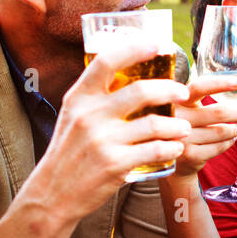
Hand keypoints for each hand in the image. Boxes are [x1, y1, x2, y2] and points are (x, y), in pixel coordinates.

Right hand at [38, 36, 191, 222]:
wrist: (53, 193)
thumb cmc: (69, 151)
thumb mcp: (73, 116)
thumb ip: (96, 96)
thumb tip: (129, 71)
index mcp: (79, 98)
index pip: (107, 61)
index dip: (135, 48)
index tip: (159, 44)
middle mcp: (89, 115)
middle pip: (141, 91)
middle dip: (170, 90)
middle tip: (183, 92)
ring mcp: (102, 141)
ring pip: (154, 123)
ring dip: (176, 125)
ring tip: (183, 127)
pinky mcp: (115, 165)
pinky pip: (154, 150)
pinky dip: (171, 148)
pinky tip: (175, 148)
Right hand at [168, 75, 236, 177]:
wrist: (167, 157)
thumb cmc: (185, 125)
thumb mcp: (188, 107)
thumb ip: (202, 96)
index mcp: (178, 99)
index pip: (199, 87)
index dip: (218, 84)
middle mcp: (177, 117)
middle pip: (219, 112)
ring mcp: (182, 138)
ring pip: (222, 132)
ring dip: (233, 131)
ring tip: (233, 130)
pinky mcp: (189, 155)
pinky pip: (220, 147)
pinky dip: (228, 143)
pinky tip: (226, 141)